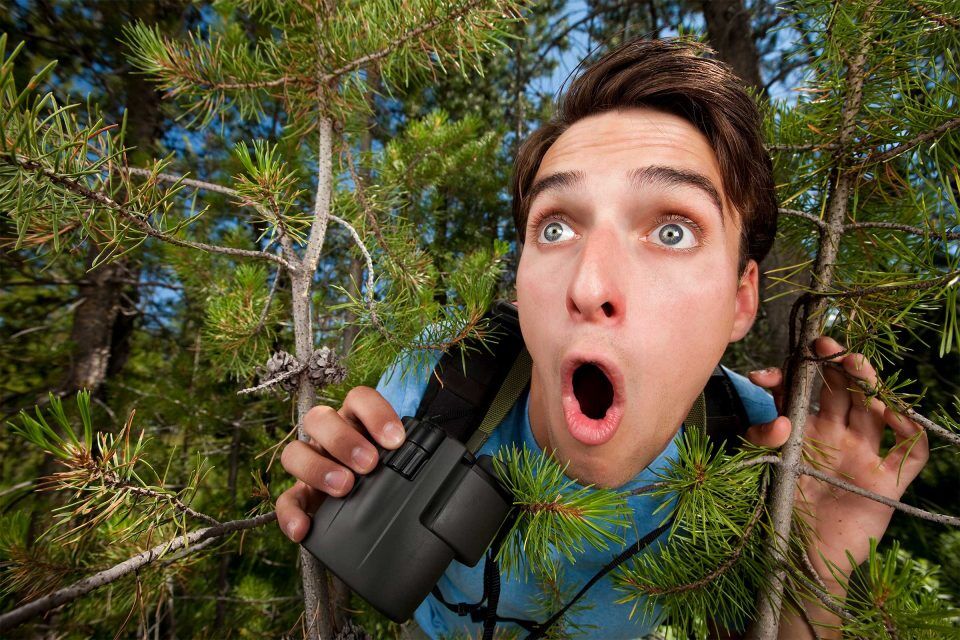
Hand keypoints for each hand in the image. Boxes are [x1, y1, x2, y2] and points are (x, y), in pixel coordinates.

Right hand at [276, 386, 406, 541]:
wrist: (374, 511)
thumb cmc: (387, 473)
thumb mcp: (398, 462)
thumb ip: (407, 460)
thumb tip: (431, 473)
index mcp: (355, 419)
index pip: (358, 398)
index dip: (375, 413)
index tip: (396, 440)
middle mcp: (328, 436)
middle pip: (319, 418)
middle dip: (344, 440)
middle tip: (369, 464)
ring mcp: (310, 463)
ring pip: (294, 451)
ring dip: (317, 468)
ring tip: (345, 487)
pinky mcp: (299, 496)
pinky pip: (285, 500)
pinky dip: (290, 514)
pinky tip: (304, 528)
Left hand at [749, 337, 928, 637]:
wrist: (800, 558)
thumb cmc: (779, 512)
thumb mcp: (761, 467)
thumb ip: (762, 438)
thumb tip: (778, 420)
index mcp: (806, 431)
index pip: (804, 392)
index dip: (790, 377)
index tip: (769, 374)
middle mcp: (837, 438)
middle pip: (844, 392)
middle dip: (835, 366)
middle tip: (824, 348)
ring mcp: (864, 457)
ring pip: (875, 410)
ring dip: (868, 384)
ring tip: (853, 365)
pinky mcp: (886, 484)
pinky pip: (910, 454)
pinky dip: (910, 432)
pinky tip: (893, 415)